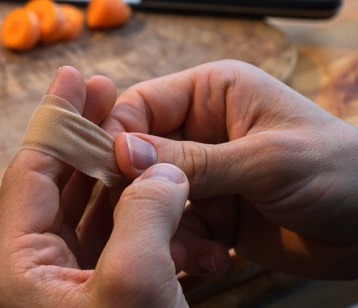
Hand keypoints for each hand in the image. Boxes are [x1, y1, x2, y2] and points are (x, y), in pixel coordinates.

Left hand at [0, 67, 189, 306]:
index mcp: (22, 266)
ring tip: (138, 134)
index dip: (56, 122)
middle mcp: (39, 267)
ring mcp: (72, 277)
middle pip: (57, 183)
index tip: (74, 79)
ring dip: (116, 169)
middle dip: (84, 135)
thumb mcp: (134, 284)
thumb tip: (162, 171)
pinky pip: (116, 232)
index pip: (30, 174)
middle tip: (104, 93)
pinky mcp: (104, 288)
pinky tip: (161, 188)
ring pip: (89, 205)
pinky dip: (138, 207)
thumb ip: (143, 216)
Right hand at [103, 60, 357, 278]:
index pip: (141, 105)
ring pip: (152, 197)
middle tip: (142, 222)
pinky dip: (186, 247)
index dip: (117, 135)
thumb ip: (193, 160)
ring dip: (165, 228)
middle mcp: (200, 129)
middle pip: (140, 155)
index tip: (107, 172)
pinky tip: (211, 260)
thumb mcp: (265, 161)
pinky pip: (175, 227)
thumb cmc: (338, 173)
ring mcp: (204, 173)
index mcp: (212, 94)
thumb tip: (122, 152)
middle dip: (140, 192)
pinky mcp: (211, 211)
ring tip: (192, 251)